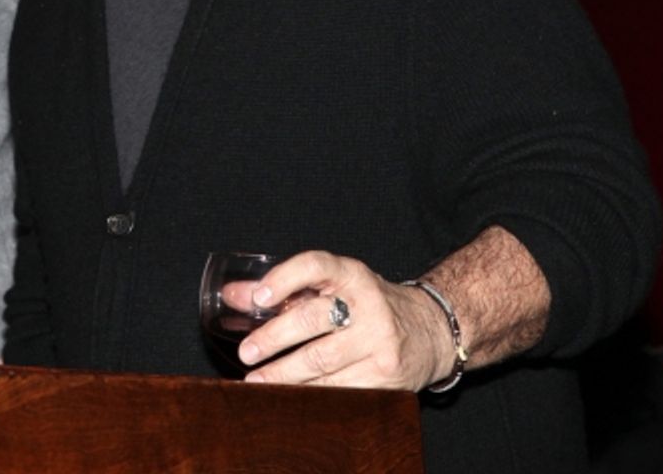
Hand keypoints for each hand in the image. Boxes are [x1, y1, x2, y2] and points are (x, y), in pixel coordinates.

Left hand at [236, 250, 454, 391]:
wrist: (431, 330)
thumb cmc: (369, 304)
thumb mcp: (333, 286)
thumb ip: (282, 288)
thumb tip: (231, 296)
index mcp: (352, 274)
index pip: (315, 266)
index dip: (284, 279)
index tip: (258, 298)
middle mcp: (368, 304)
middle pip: (312, 320)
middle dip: (273, 339)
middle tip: (247, 351)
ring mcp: (379, 342)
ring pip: (321, 361)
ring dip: (283, 374)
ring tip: (256, 381)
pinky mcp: (386, 377)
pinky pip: (339, 389)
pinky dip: (309, 394)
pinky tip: (288, 397)